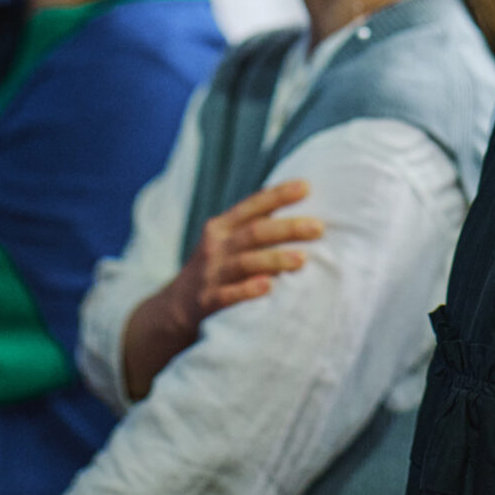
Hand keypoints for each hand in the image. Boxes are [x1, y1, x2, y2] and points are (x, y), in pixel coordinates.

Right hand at [161, 179, 323, 336]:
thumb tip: (305, 217)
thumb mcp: (228, 241)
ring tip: (302, 260)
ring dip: (274, 260)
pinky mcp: (207, 301)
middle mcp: (215, 245)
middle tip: (318, 228)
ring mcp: (210, 273)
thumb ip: (256, 228)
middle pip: (254, 232)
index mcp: (222, 226)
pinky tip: (268, 288)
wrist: (175, 306)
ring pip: (244, 262)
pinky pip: (228, 295)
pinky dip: (247, 291)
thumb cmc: (216, 268)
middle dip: (287, 228)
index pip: (253, 206)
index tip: (306, 187)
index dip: (278, 195)